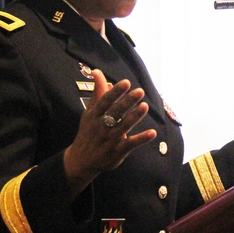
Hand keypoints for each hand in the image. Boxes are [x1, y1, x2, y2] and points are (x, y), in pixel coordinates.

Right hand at [63, 69, 156, 197]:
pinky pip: (130, 144)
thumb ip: (97, 92)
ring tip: (145, 106)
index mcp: (93, 116)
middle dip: (127, 102)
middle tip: (140, 91)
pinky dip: (141, 139)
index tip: (126, 83)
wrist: (81, 161)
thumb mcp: (90, 113)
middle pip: (114, 113)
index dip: (115, 92)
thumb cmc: (88, 132)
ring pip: (123, 127)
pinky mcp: (117, 152)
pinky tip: (153, 132)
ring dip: (134, 117)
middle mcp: (100, 127)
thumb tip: (97, 71)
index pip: (104, 102)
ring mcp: (109, 140)